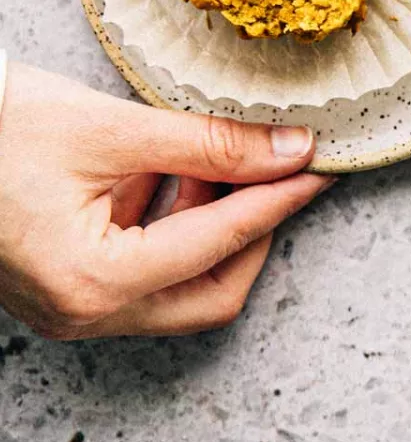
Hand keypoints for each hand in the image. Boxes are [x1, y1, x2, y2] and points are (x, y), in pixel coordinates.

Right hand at [0, 65, 333, 339]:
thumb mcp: (106, 127)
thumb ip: (209, 146)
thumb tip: (290, 150)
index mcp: (92, 282)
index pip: (221, 245)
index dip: (279, 201)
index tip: (320, 170)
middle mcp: (81, 313)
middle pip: (210, 294)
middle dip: (251, 233)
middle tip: (278, 174)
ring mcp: (68, 309)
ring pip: (178, 287)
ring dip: (209, 226)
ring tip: (215, 160)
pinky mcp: (59, 289)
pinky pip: (140, 272)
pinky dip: (167, 225)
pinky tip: (167, 171)